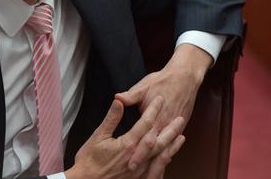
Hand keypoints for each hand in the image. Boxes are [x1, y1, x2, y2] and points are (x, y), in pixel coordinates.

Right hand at [65, 96, 184, 178]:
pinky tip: (168, 157)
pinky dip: (164, 162)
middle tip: (180, 118)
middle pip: (159, 140)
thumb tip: (119, 101)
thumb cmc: (89, 160)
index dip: (154, 109)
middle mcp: (137, 158)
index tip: (160, 99)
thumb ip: (112, 118)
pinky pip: (156, 170)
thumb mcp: (98, 135)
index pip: (146, 123)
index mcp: (128, 144)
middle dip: (171, 129)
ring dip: (172, 145)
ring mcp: (139, 170)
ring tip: (181, 137)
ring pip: (161, 156)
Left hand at [115, 43, 212, 170]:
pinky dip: (168, 154)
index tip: (130, 163)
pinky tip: (163, 163)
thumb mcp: (144, 86)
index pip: (146, 139)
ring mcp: (174, 126)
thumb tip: (117, 98)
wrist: (184, 76)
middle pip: (157, 149)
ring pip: (166, 150)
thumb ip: (130, 96)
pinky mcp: (181, 125)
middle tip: (137, 175)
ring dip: (159, 163)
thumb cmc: (162, 80)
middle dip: (148, 164)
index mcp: (156, 116)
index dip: (138, 152)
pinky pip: (173, 144)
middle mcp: (166, 124)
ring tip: (152, 176)